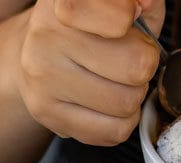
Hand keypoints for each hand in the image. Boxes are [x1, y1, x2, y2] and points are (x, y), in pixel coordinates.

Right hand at [16, 0, 164, 143]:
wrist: (34, 53)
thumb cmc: (89, 27)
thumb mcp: (117, 2)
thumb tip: (146, 3)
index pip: (121, 17)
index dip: (138, 27)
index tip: (129, 23)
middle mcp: (46, 32)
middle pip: (135, 67)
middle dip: (143, 68)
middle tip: (129, 62)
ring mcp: (43, 75)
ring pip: (125, 103)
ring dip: (133, 97)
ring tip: (117, 83)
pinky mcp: (46, 111)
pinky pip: (113, 131)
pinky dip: (122, 122)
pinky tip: (108, 107)